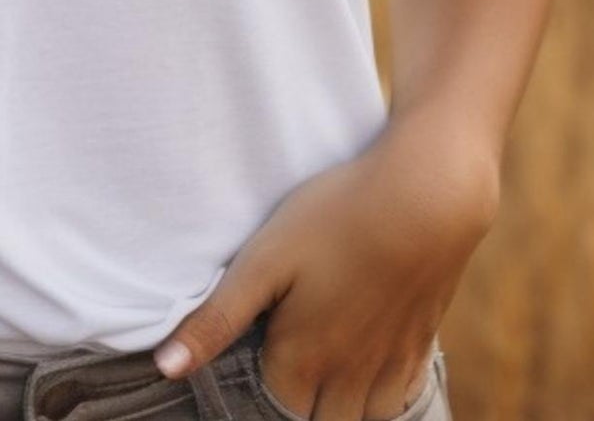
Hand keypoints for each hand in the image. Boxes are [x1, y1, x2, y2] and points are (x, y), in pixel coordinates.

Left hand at [152, 106, 498, 420]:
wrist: (427, 195)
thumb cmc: (337, 218)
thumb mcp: (265, 259)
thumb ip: (217, 318)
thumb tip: (166, 369)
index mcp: (305, 359)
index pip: (275, 408)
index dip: (258, 389)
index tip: (254, 360)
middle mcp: (351, 375)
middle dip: (300, 405)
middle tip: (287, 367)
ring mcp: (391, 362)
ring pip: (364, 417)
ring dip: (341, 407)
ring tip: (323, 374)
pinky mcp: (422, 341)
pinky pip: (400, 398)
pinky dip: (382, 397)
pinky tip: (372, 370)